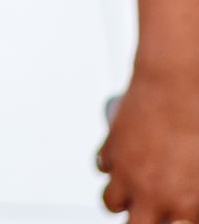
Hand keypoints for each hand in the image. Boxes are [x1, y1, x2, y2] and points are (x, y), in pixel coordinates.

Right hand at [101, 70, 198, 222]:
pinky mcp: (112, 148)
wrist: (176, 82)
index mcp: (186, 203)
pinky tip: (125, 160)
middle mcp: (153, 193)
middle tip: (152, 212)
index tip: (176, 217)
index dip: (175, 222)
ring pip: (111, 202)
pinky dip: (111, 168)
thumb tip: (192, 200)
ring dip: (121, 200)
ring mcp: (128, 171)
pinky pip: (102, 167)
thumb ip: (197, 191)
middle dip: (142, 221)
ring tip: (135, 191)